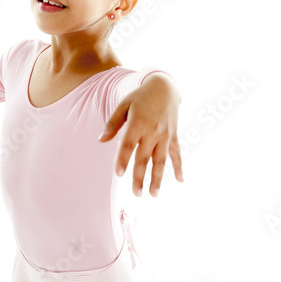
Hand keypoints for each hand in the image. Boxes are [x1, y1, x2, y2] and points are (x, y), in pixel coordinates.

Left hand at [98, 74, 183, 195]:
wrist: (164, 87)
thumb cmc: (140, 97)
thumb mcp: (123, 105)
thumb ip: (112, 124)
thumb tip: (101, 140)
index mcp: (137, 123)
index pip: (128, 145)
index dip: (123, 159)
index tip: (119, 174)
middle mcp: (152, 131)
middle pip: (144, 157)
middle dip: (140, 177)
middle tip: (136, 194)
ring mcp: (165, 135)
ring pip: (161, 160)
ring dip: (157, 178)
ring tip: (153, 194)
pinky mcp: (173, 136)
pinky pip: (176, 154)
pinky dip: (178, 167)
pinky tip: (180, 180)